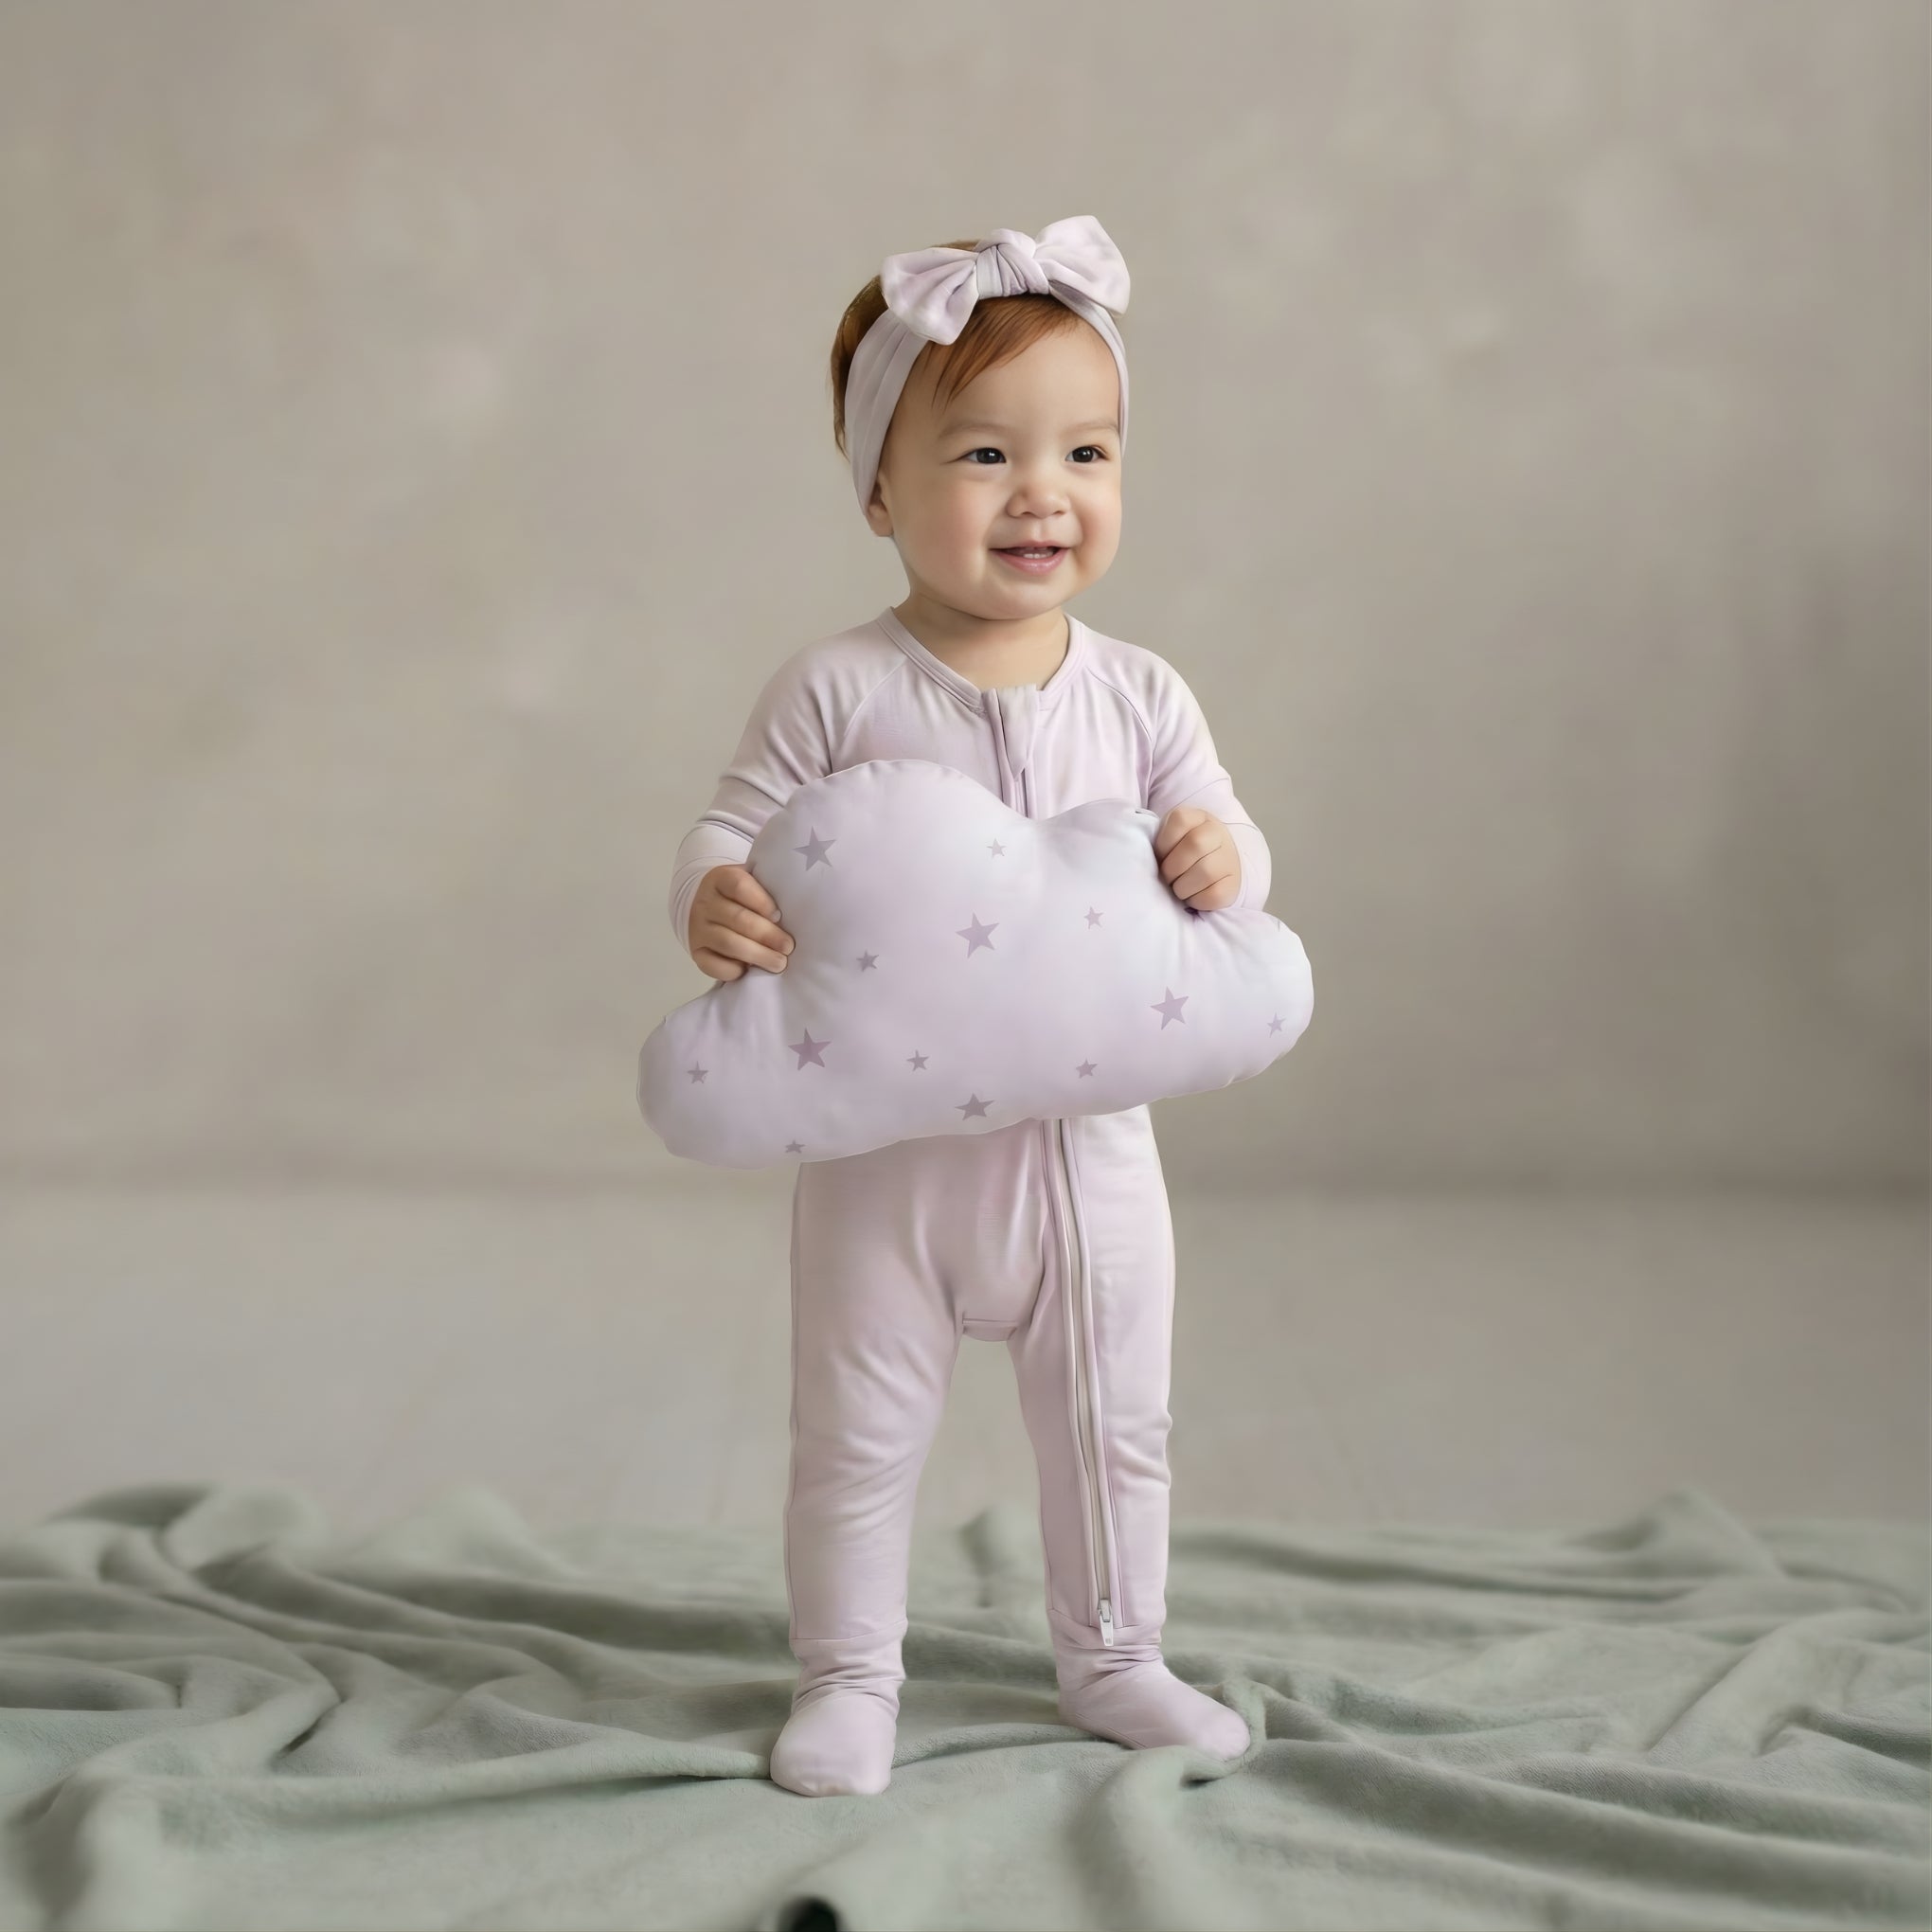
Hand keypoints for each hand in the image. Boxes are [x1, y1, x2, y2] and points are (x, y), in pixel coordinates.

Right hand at [688, 864, 794, 980]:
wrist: (706, 906)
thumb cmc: (742, 896)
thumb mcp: (751, 882)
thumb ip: (768, 891)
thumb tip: (798, 912)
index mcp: (720, 879)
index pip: (739, 886)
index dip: (762, 902)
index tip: (780, 916)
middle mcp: (705, 902)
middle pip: (738, 919)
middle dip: (768, 935)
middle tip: (788, 947)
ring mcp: (698, 928)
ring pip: (728, 943)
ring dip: (757, 955)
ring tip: (778, 963)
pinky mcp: (696, 952)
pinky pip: (712, 965)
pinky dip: (732, 970)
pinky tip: (748, 971)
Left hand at [1153, 805, 1241, 911]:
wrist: (1215, 867)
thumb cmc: (1182, 854)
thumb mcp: (1171, 838)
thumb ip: (1160, 841)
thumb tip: (1146, 859)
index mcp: (1199, 817)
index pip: (1181, 820)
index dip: (1164, 842)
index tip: (1160, 856)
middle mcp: (1218, 832)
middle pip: (1195, 844)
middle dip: (1172, 867)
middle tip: (1167, 877)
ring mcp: (1229, 857)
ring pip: (1206, 872)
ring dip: (1183, 886)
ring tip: (1179, 888)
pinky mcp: (1234, 883)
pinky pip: (1214, 895)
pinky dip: (1197, 900)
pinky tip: (1193, 896)